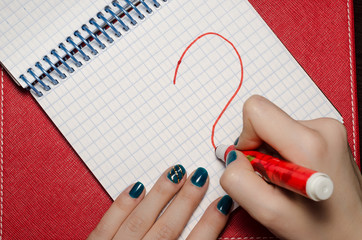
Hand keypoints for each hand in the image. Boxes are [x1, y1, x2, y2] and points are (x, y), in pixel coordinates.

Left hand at [88, 165, 232, 239]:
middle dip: (186, 201)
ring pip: (140, 220)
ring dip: (160, 195)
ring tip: (175, 172)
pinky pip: (108, 223)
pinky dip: (122, 204)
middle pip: (167, 228)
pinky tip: (136, 186)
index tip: (222, 203)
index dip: (209, 224)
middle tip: (200, 177)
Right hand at [220, 95, 361, 238]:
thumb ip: (238, 181)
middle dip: (260, 150)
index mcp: (309, 142)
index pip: (256, 109)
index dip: (246, 138)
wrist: (356, 234)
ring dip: (273, 155)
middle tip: (276, 178)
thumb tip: (232, 157)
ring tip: (290, 180)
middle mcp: (323, 128)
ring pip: (276, 128)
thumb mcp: (270, 213)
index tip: (257, 165)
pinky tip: (298, 175)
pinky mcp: (328, 134)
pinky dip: (284, 154)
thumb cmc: (322, 229)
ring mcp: (329, 129)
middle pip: (265, 119)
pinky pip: (289, 134)